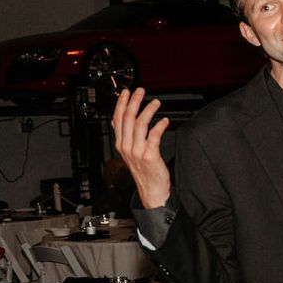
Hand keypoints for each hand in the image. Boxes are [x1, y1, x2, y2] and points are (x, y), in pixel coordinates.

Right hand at [112, 86, 171, 208]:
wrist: (151, 190)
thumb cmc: (144, 172)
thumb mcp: (130, 152)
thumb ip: (125, 136)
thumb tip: (119, 119)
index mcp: (121, 144)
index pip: (117, 119)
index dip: (121, 104)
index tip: (126, 93)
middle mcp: (127, 147)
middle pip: (127, 118)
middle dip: (134, 102)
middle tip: (141, 91)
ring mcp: (137, 151)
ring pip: (139, 124)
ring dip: (148, 110)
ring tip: (156, 103)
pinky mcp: (149, 156)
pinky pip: (153, 136)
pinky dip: (159, 126)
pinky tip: (165, 121)